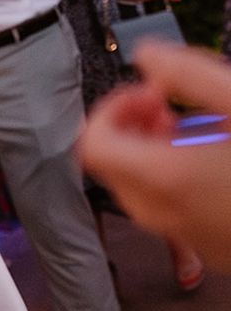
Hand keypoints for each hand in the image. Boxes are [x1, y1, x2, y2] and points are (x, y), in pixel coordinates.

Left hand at [79, 41, 230, 268]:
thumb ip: (189, 74)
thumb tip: (146, 55)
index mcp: (168, 178)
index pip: (93, 144)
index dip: (112, 109)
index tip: (150, 92)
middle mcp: (170, 217)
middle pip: (110, 168)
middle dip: (130, 127)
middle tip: (168, 104)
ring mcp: (194, 241)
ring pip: (138, 193)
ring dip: (151, 153)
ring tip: (196, 127)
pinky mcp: (218, 254)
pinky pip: (173, 213)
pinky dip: (176, 181)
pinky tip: (219, 161)